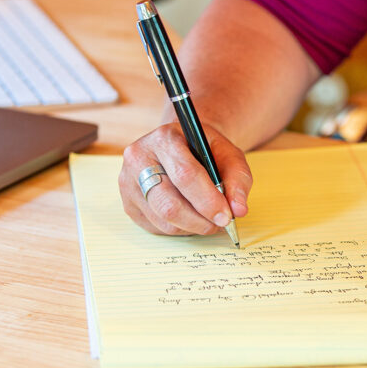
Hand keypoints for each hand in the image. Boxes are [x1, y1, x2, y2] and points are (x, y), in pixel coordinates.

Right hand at [119, 122, 251, 235]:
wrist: (183, 145)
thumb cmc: (206, 150)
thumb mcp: (229, 155)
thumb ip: (237, 179)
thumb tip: (238, 210)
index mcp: (164, 138)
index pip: (184, 174)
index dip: (207, 200)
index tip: (226, 216)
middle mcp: (139, 157)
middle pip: (169, 203)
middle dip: (200, 220)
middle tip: (220, 224)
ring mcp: (128, 182)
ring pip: (163, 220)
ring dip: (192, 227)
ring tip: (208, 219)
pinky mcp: (128, 203)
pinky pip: (156, 227)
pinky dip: (179, 228)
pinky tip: (190, 216)